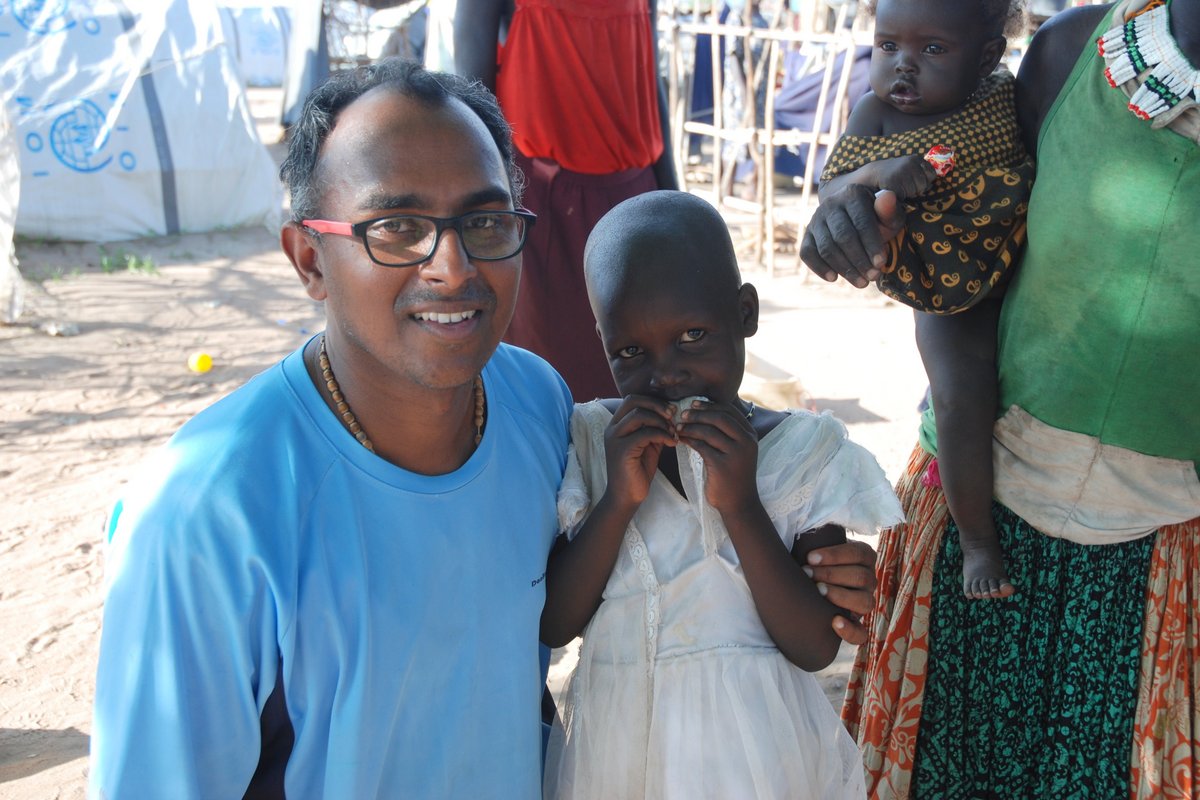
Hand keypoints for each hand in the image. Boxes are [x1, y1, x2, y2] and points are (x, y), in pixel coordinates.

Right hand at [603, 396, 677, 507]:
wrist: (626, 496)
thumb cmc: (638, 471)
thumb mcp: (648, 444)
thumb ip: (655, 428)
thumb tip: (672, 414)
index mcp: (617, 425)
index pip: (632, 399)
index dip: (653, 401)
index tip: (671, 411)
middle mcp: (612, 428)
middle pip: (634, 401)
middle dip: (657, 405)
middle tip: (673, 416)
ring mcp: (615, 438)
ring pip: (639, 415)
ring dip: (661, 421)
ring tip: (673, 432)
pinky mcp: (621, 450)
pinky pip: (645, 433)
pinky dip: (662, 435)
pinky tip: (672, 443)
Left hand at [675, 399, 758, 514]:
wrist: (739, 503)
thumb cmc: (734, 475)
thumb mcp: (737, 450)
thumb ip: (728, 433)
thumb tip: (706, 411)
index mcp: (750, 435)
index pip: (729, 411)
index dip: (709, 406)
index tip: (693, 404)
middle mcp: (746, 442)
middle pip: (719, 417)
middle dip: (698, 413)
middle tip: (682, 414)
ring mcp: (735, 453)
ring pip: (708, 431)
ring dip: (690, 426)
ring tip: (678, 427)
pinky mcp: (722, 465)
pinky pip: (701, 446)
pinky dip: (689, 440)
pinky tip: (681, 439)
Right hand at [799, 185, 905, 288]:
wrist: (855, 220)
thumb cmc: (878, 220)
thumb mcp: (889, 216)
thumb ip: (890, 211)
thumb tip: (887, 198)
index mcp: (852, 194)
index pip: (861, 223)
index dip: (871, 245)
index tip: (881, 264)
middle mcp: (830, 203)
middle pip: (842, 237)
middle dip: (859, 260)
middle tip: (872, 277)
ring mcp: (816, 219)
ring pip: (826, 248)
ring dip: (844, 268)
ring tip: (861, 283)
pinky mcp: (807, 234)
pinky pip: (807, 253)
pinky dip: (819, 267)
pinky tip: (834, 278)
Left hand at [804, 540, 877, 645]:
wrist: (800, 591)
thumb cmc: (805, 563)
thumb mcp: (811, 546)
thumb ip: (812, 536)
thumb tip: (798, 519)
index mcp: (863, 558)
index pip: (860, 554)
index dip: (836, 555)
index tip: (809, 557)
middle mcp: (868, 581)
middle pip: (862, 577)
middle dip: (832, 574)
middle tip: (807, 573)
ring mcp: (864, 604)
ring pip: (866, 602)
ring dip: (840, 596)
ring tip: (818, 591)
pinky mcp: (856, 627)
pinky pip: (862, 634)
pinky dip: (850, 630)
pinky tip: (834, 623)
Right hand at [873, 155, 936, 199]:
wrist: (874, 173)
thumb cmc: (896, 174)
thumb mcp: (910, 168)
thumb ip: (922, 173)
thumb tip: (930, 185)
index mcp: (916, 159)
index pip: (931, 174)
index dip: (925, 181)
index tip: (915, 181)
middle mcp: (911, 163)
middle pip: (924, 184)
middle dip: (916, 189)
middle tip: (905, 185)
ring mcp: (901, 172)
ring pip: (914, 191)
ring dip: (908, 193)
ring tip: (899, 187)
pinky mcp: (893, 182)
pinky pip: (903, 196)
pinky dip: (899, 196)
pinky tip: (894, 190)